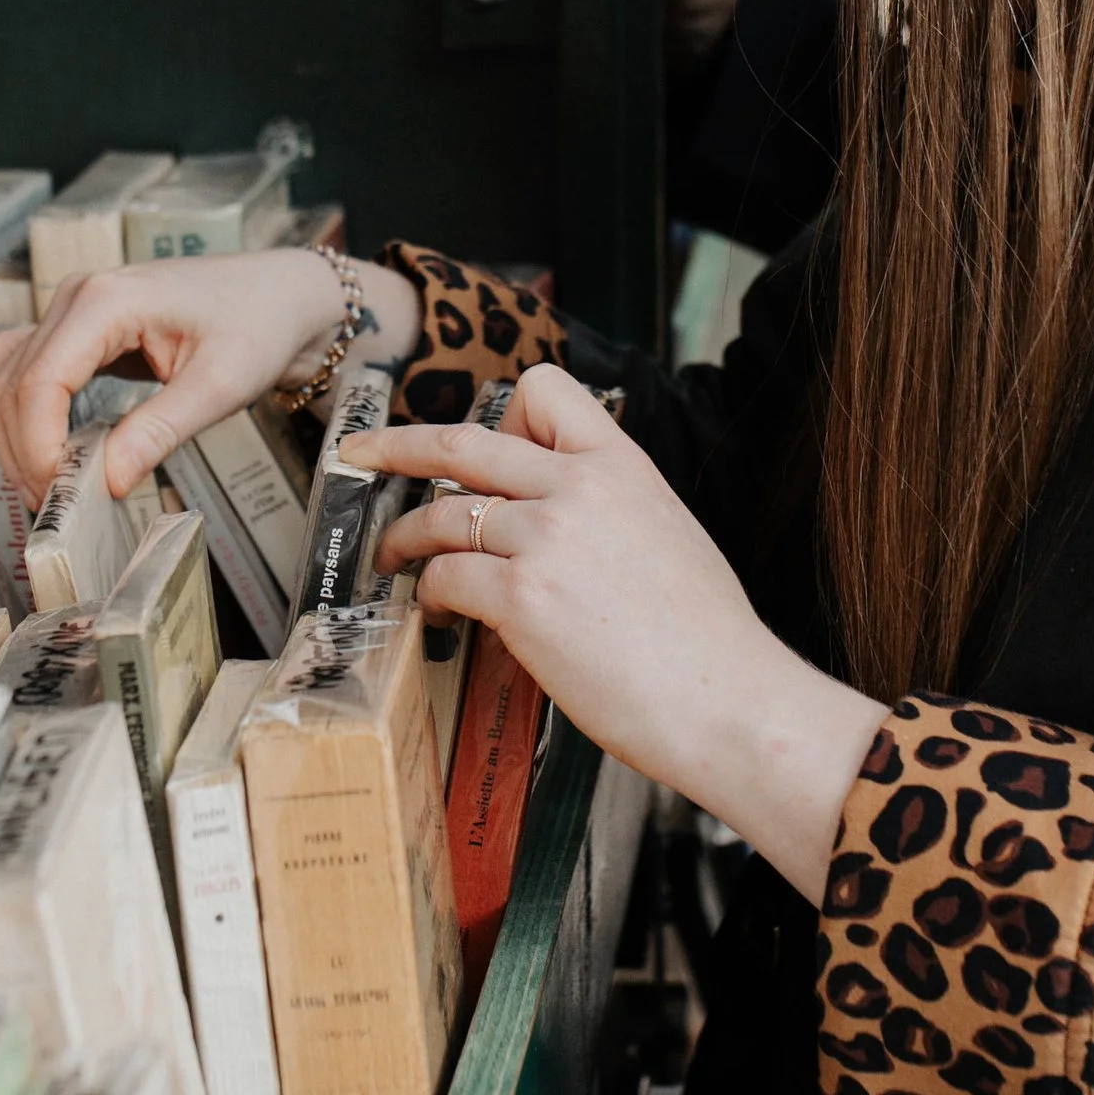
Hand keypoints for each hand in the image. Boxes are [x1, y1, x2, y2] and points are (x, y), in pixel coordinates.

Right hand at [0, 246, 421, 503]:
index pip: (40, 381)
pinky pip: (19, 360)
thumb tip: (107, 483)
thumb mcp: (219, 386)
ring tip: (37, 489)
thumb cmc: (259, 326)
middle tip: (53, 507)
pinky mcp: (80, 327)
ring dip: (11, 434)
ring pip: (10, 375)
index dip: (37, 445)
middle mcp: (78, 296)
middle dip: (24, 451)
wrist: (282, 296)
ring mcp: (73, 308)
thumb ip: (159, 432)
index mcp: (107, 301)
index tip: (59, 494)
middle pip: (16, 383)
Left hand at [351, 364, 886, 901]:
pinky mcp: (522, 598)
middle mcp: (580, 488)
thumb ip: (610, 509)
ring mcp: (547, 539)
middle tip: (361, 453)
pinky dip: (427, 594)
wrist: (733, 702)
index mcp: (622, 466)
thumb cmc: (708, 644)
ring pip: (442, 513)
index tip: (473, 442)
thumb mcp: (669, 536)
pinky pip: (444, 575)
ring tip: (393, 559)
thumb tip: (560, 522)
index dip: (498, 414)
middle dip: (395, 445)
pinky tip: (435, 613)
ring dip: (404, 537)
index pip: (542, 393)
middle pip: (461, 441)